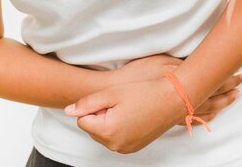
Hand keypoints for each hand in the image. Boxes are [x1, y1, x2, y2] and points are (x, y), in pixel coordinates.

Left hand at [64, 77, 187, 153]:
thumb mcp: (112, 93)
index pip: (82, 120)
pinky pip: (116, 138)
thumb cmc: (143, 92)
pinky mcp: (134, 148)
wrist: (172, 99)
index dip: (92, 106)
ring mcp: (126, 149)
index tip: (109, 98)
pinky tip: (133, 114)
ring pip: (103, 134)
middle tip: (119, 102)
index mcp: (108, 132)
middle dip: (99, 115)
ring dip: (109, 121)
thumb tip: (68, 111)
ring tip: (126, 107)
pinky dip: (119, 127)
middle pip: (92, 128)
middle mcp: (115, 146)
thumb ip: (87, 103)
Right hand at [115, 54, 241, 125]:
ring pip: (205, 110)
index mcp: (183, 88)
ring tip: (233, 96)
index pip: (213, 84)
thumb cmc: (135, 78)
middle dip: (229, 90)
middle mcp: (182, 103)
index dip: (228, 78)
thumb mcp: (159, 63)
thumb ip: (179, 63)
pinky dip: (206, 115)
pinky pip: (193, 118)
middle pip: (213, 98)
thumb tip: (199, 59)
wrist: (115, 96)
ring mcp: (176, 112)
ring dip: (220, 103)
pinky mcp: (167, 118)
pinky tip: (209, 114)